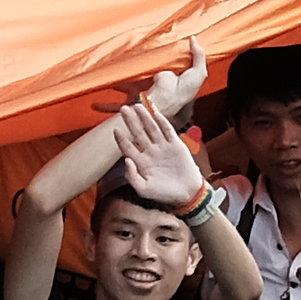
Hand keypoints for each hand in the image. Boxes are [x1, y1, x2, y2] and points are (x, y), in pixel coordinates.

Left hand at [102, 89, 212, 215]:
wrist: (186, 193)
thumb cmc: (164, 193)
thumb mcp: (143, 189)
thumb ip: (132, 176)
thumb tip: (126, 160)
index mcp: (141, 162)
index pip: (128, 147)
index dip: (121, 139)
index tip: (114, 129)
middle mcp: (150, 152)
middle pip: (138, 133)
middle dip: (131, 121)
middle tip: (124, 109)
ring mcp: (163, 147)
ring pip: (152, 129)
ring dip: (145, 117)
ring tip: (137, 106)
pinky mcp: (176, 145)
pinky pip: (168, 131)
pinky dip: (162, 122)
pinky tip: (155, 113)